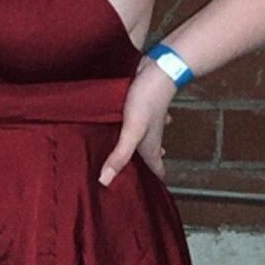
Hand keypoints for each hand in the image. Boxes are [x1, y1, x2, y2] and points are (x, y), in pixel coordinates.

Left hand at [99, 58, 177, 186]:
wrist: (159, 70)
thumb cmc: (147, 102)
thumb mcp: (132, 130)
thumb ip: (119, 155)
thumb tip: (105, 181)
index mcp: (150, 146)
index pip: (157, 170)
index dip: (153, 182)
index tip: (146, 194)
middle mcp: (150, 136)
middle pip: (148, 157)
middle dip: (141, 168)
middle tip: (127, 178)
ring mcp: (146, 122)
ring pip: (143, 140)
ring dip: (136, 149)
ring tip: (122, 159)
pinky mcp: (139, 109)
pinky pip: (134, 125)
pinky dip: (129, 131)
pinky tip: (119, 128)